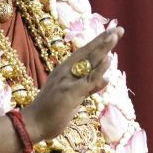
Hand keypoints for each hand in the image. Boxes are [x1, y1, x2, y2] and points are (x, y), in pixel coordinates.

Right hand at [21, 27, 123, 141]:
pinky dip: (99, 69)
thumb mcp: (74, 95)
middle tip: (119, 29)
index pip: (85, 52)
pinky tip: (109, 59)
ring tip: (115, 35)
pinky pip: (88, 79)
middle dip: (104, 39)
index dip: (98, 41)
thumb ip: (89, 86)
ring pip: (89, 61)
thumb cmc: (51, 110)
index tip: (112, 32)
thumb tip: (106, 79)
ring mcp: (68, 80)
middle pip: (88, 51)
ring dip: (103, 47)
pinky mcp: (71, 92)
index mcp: (65, 69)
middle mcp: (66, 70)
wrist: (33, 123)